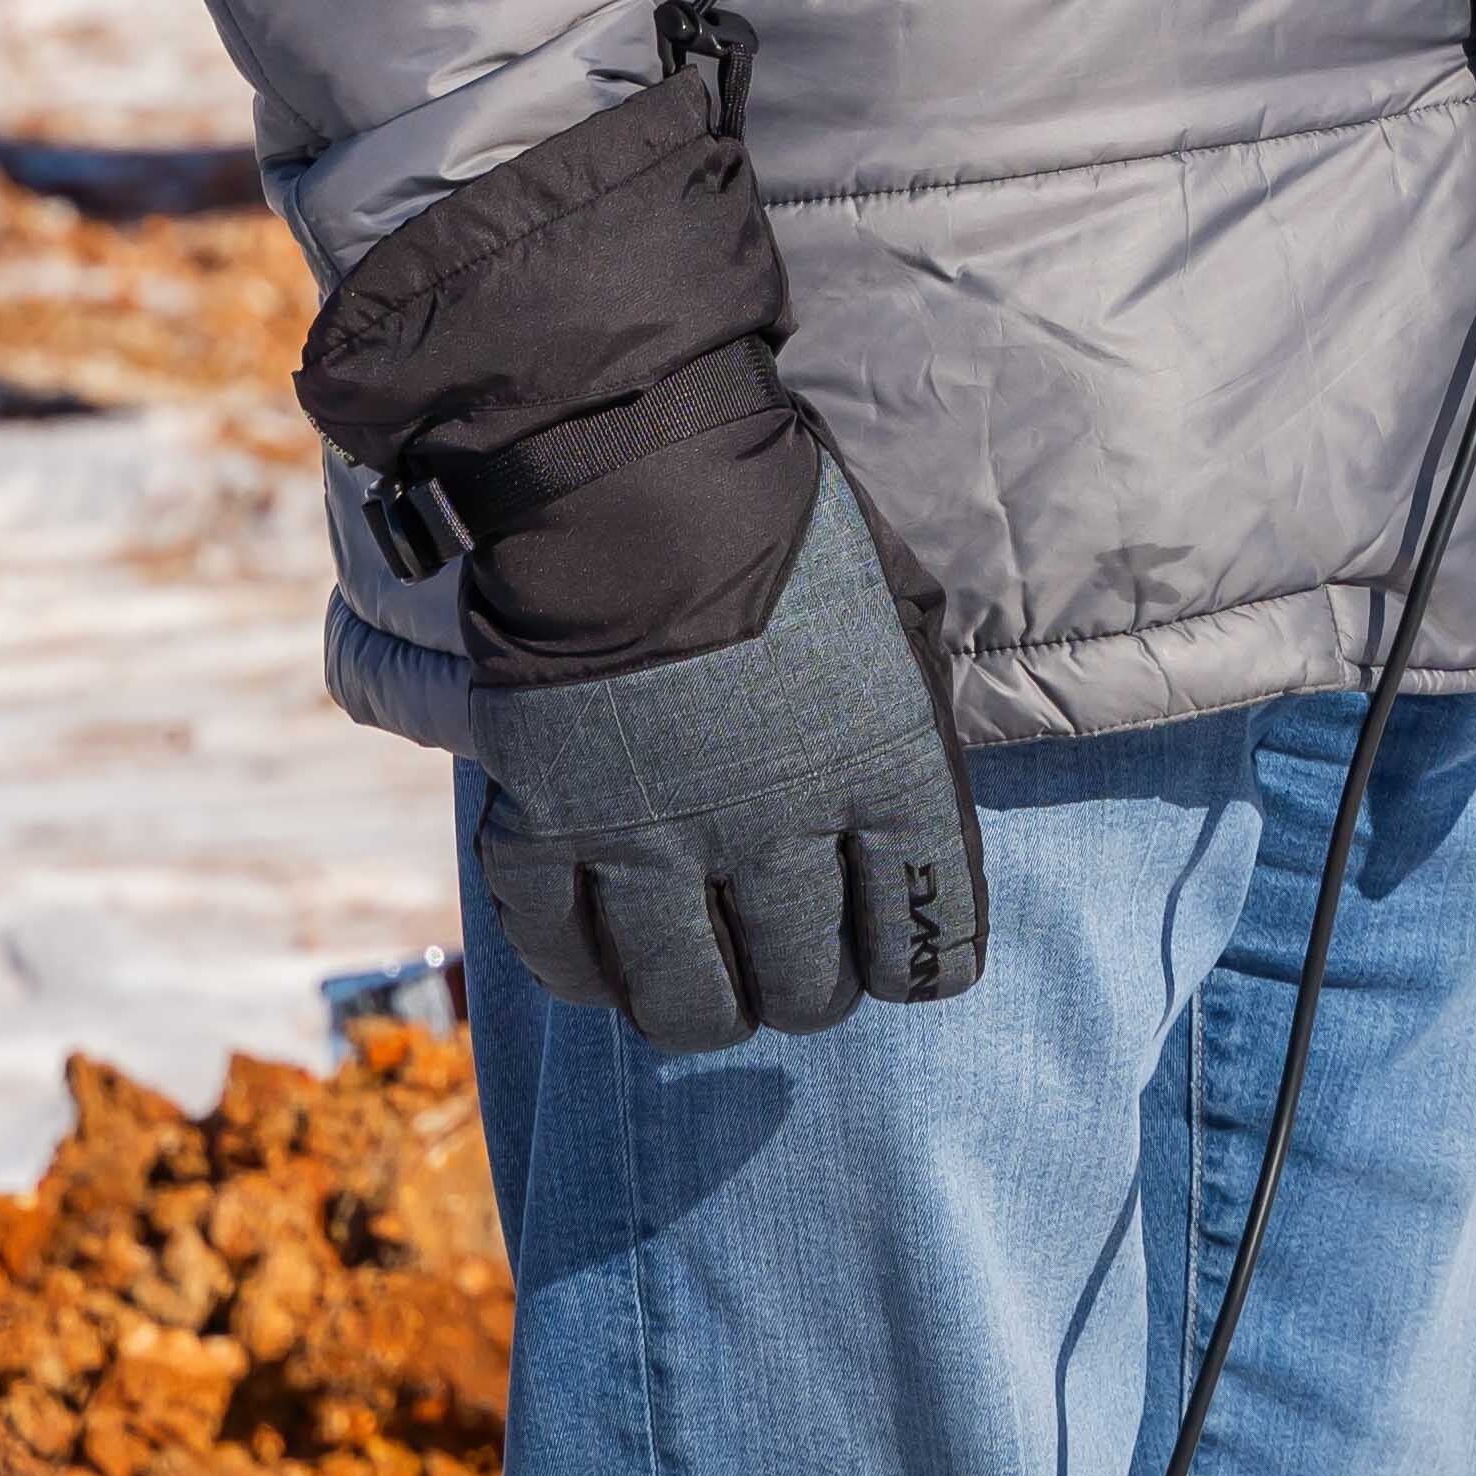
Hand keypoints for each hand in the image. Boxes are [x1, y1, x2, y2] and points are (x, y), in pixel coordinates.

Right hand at [471, 462, 988, 1052]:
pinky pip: (561, 953)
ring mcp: (656, 840)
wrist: (629, 466)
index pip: (927, 941)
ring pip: (688, 1003)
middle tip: (791, 968)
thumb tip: (898, 792)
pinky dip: (582, 973)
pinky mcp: (548, 826)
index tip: (902, 959)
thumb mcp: (892, 614)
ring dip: (703, 1010)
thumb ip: (902, 719)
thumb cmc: (781, 518)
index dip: (919, 964)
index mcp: (886, 777)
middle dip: (809, 992)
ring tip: (703, 993)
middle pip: (807, 987)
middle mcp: (778, 833)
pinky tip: (602, 964)